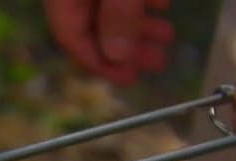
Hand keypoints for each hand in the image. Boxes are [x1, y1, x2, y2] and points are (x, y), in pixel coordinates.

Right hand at [43, 0, 174, 86]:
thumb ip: (118, 13)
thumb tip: (118, 55)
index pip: (70, 35)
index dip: (99, 61)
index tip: (127, 78)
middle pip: (91, 23)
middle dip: (126, 45)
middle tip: (155, 62)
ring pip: (108, 6)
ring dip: (138, 24)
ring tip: (165, 35)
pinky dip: (139, 1)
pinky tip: (160, 6)